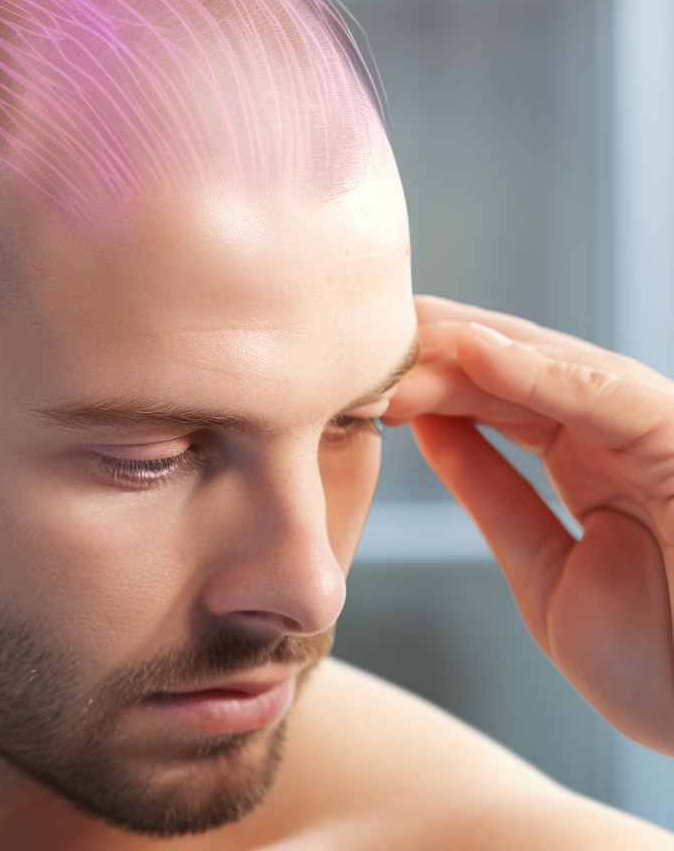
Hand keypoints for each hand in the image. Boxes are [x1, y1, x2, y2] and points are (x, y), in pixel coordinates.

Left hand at [384, 295, 673, 753]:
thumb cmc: (659, 664)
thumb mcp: (545, 571)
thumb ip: (493, 498)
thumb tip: (431, 430)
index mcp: (586, 461)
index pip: (492, 396)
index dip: (424, 378)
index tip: (357, 370)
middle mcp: (614, 436)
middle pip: (509, 368)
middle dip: (434, 348)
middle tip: (359, 335)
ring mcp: (648, 434)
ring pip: (545, 367)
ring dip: (465, 350)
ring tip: (398, 336)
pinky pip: (604, 395)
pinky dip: (537, 371)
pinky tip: (471, 351)